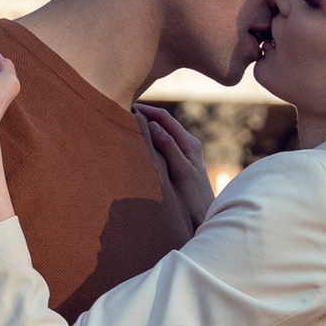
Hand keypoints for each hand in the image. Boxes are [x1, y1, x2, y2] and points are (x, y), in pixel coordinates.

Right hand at [137, 103, 215, 232]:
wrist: (204, 219)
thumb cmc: (195, 199)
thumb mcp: (182, 172)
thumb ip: (169, 147)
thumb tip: (152, 125)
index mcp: (189, 143)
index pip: (164, 118)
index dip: (146, 110)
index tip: (126, 106)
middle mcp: (187, 146)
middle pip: (163, 123)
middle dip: (144, 116)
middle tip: (121, 113)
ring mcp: (183, 155)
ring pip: (161, 135)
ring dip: (145, 128)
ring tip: (125, 126)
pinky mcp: (179, 165)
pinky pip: (161, 147)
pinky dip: (148, 142)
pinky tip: (137, 146)